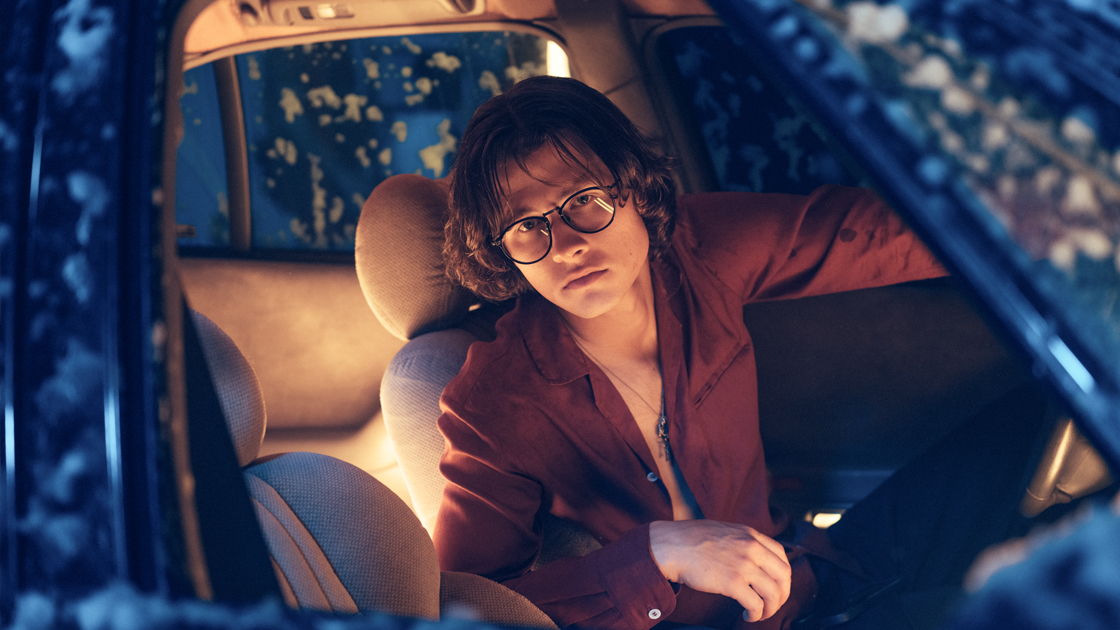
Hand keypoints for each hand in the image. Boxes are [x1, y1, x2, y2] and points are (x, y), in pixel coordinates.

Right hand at [649, 520, 791, 622]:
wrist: (670, 546)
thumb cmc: (690, 540)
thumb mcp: (724, 532)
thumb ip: (741, 542)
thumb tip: (752, 560)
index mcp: (750, 535)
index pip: (782, 555)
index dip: (783, 575)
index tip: (776, 585)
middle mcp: (751, 548)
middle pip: (783, 576)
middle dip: (782, 595)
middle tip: (773, 605)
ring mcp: (743, 564)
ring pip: (773, 593)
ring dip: (770, 609)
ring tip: (759, 614)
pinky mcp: (732, 582)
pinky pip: (756, 604)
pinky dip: (755, 614)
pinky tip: (747, 616)